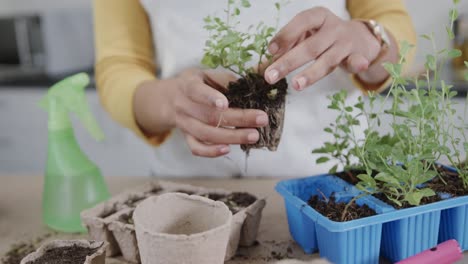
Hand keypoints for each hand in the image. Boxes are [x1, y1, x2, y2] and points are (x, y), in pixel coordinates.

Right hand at [134, 68, 268, 156]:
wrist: (168, 98)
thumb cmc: (196, 83)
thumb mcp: (206, 73)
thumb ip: (226, 79)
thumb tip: (255, 82)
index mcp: (188, 85)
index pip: (197, 92)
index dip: (210, 98)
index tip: (225, 104)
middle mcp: (183, 106)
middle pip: (210, 116)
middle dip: (238, 119)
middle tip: (261, 119)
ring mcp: (184, 124)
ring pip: (206, 134)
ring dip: (232, 137)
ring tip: (254, 136)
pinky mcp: (186, 137)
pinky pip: (196, 148)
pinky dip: (210, 152)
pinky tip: (227, 150)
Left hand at [264, 7, 384, 89]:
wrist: (360, 39)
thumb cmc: (324, 38)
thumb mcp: (306, 37)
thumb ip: (285, 50)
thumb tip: (258, 69)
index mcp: (317, 17)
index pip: (300, 22)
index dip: (285, 35)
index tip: (270, 51)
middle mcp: (332, 28)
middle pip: (309, 47)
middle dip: (288, 62)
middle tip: (270, 77)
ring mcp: (345, 42)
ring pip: (327, 59)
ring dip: (311, 73)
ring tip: (296, 85)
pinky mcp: (357, 56)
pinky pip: (355, 61)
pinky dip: (356, 63)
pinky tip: (358, 65)